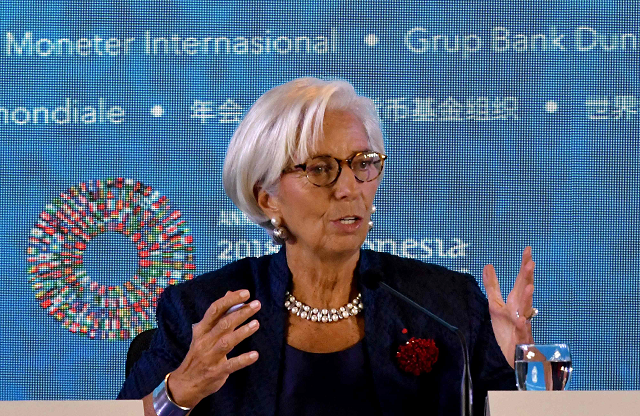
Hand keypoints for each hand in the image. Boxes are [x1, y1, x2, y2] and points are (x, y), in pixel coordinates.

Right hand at [168, 290, 260, 407]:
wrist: (186, 383)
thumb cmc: (199, 353)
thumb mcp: (205, 333)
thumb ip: (219, 314)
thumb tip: (230, 293)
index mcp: (201, 329)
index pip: (215, 309)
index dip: (230, 300)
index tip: (246, 293)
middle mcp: (205, 341)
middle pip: (223, 324)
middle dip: (240, 313)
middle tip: (257, 305)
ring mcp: (210, 357)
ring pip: (226, 342)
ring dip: (242, 332)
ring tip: (256, 324)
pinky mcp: (216, 372)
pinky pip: (231, 365)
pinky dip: (243, 359)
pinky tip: (255, 355)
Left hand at [482, 246, 534, 367]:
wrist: (512, 353)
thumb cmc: (507, 328)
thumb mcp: (495, 304)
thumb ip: (492, 285)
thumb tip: (488, 265)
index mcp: (516, 300)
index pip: (521, 279)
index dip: (524, 264)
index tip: (528, 249)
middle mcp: (521, 309)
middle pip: (525, 290)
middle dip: (528, 277)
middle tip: (530, 262)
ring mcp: (523, 322)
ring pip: (527, 309)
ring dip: (528, 298)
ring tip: (529, 286)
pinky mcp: (521, 338)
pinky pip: (524, 331)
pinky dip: (523, 326)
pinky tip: (523, 320)